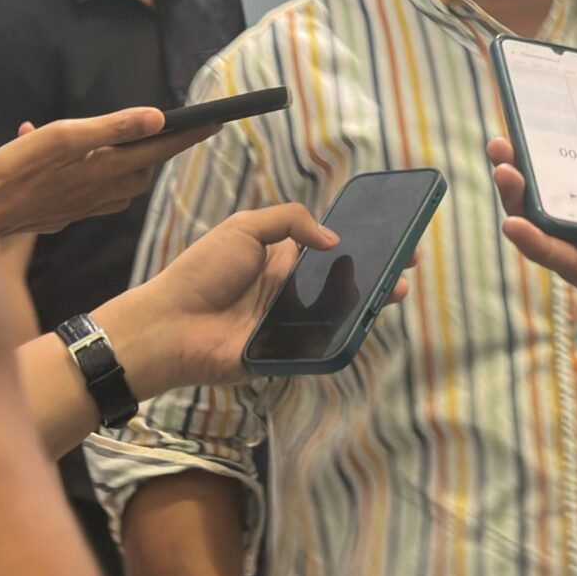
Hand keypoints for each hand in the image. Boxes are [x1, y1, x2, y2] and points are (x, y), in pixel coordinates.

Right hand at [0, 115, 217, 236]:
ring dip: (133, 159)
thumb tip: (156, 118)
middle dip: (162, 146)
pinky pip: (102, 191)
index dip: (187, 134)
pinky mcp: (71, 211)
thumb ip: (109, 127)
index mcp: (104, 168)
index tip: (214, 121)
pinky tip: (87, 160)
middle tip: (178, 125)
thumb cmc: (12, 171)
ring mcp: (87, 204)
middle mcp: (102, 190)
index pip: (158, 149)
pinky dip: (106, 172)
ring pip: (125, 180)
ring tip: (134, 139)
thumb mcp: (58, 138)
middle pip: (144, 167)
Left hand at [96, 206, 413, 396]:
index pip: (329, 250)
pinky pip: (323, 346)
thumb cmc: (202, 272)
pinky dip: (345, 335)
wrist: (171, 324)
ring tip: (394, 290)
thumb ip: (290, 222)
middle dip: (376, 273)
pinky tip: (365, 321)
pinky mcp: (287, 354)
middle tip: (405, 265)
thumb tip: (333, 239)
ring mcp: (291, 325)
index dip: (359, 244)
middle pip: (342, 283)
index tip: (390, 237)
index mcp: (281, 261)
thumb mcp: (244, 227)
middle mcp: (291, 292)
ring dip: (368, 303)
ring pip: (339, 314)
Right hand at [486, 135, 576, 338]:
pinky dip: (541, 247)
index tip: (538, 132)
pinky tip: (514, 225)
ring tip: (501, 173)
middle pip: (570, 203)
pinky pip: (572, 265)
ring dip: (525, 205)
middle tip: (502, 148)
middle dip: (532, 177)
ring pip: (560, 233)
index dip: (568, 157)